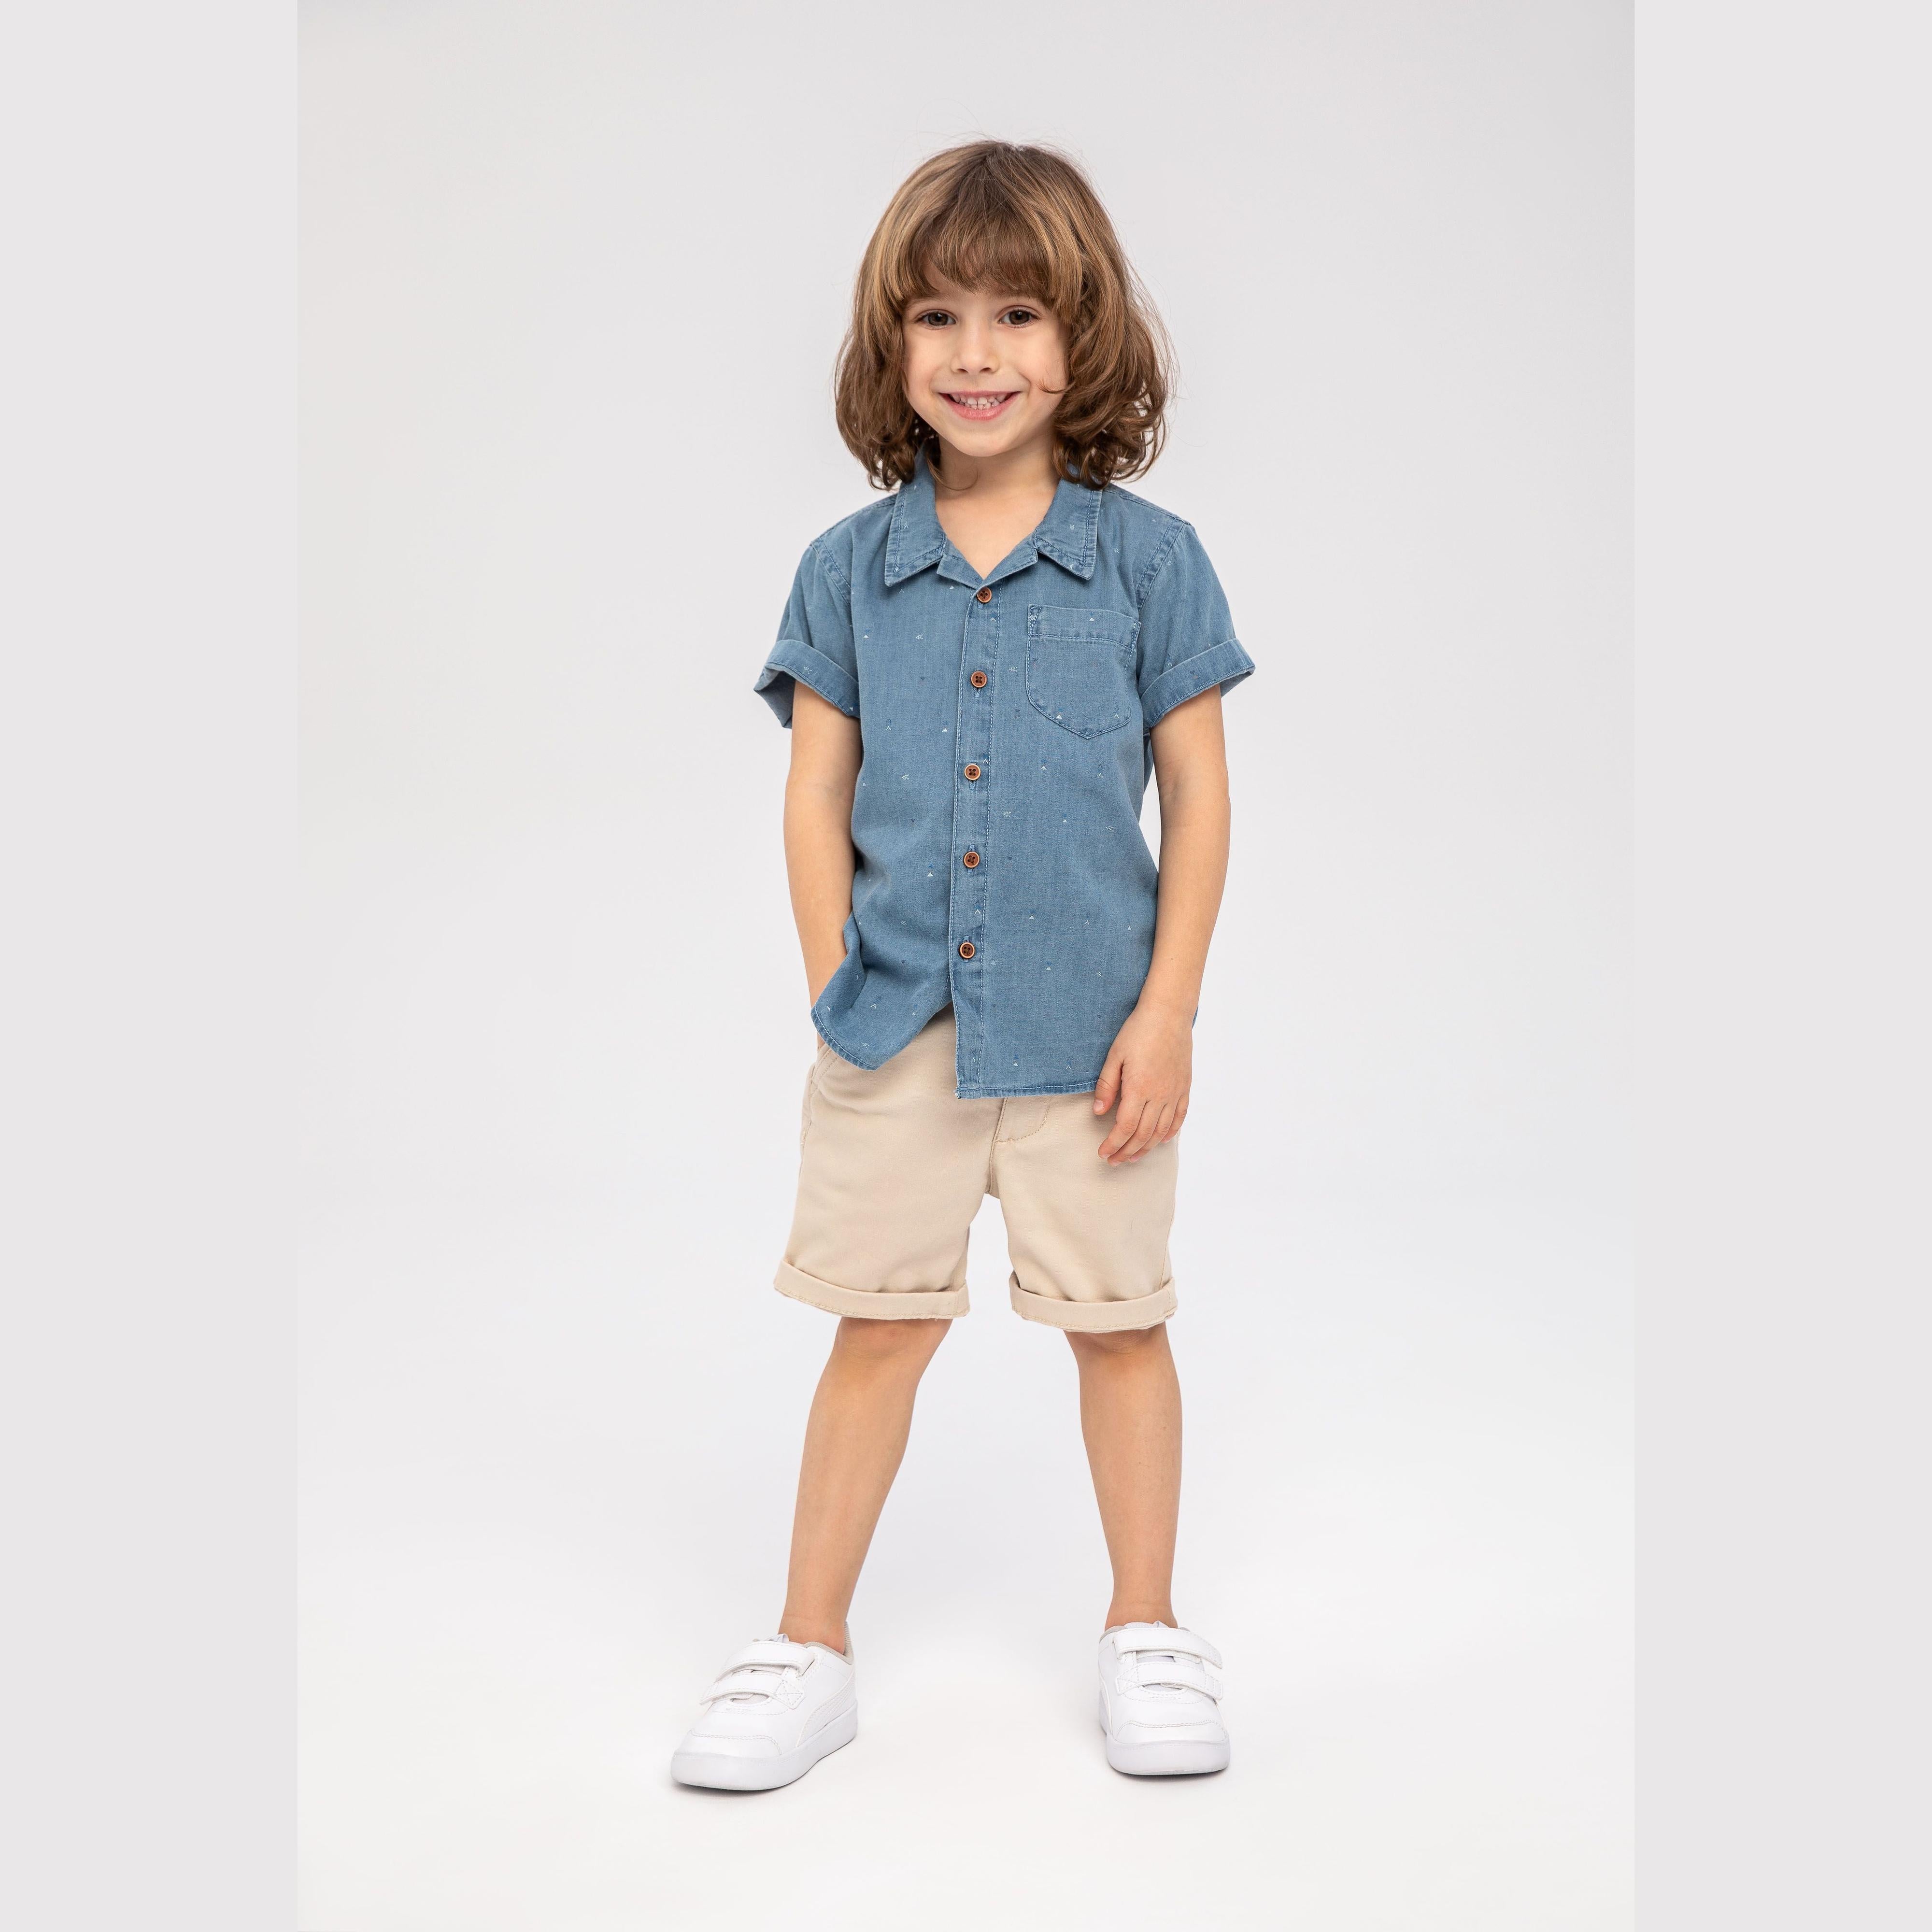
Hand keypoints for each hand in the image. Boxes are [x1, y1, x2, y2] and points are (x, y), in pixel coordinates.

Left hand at [1093, 1004, 1191, 1164]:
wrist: (1168, 1014)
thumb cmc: (1138, 1031)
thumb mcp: (1115, 1056)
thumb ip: (1107, 1086)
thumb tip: (1099, 1112)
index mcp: (1140, 1088)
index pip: (1126, 1127)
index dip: (1114, 1144)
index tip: (1103, 1153)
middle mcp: (1160, 1095)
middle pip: (1143, 1134)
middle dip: (1127, 1151)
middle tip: (1114, 1160)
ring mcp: (1175, 1092)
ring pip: (1161, 1131)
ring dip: (1146, 1147)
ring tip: (1133, 1156)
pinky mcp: (1184, 1087)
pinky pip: (1179, 1117)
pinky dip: (1169, 1132)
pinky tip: (1160, 1140)